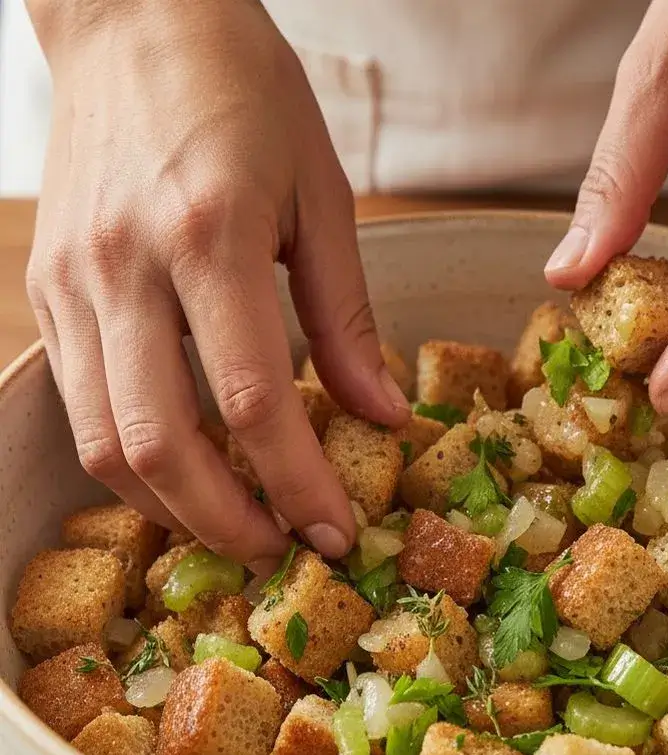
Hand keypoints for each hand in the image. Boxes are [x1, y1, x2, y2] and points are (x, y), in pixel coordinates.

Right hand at [26, 0, 408, 565]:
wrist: (132, 15)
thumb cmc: (243, 93)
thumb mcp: (323, 195)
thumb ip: (346, 316)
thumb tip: (380, 413)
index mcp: (209, 236)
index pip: (255, 402)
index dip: (298, 485)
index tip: (335, 531)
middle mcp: (125, 267)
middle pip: (160, 446)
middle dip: (227, 521)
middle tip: (283, 549)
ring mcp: (72, 282)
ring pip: (104, 443)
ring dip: (174, 507)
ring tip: (237, 526)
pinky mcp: (48, 288)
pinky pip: (83, 405)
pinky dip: (133, 461)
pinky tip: (185, 474)